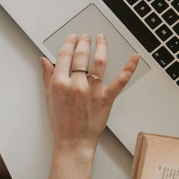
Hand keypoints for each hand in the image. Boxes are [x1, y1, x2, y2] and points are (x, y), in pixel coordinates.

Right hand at [41, 33, 138, 160]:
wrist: (73, 142)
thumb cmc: (61, 123)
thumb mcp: (49, 98)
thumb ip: (47, 76)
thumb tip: (44, 59)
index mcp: (60, 83)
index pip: (65, 55)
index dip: (69, 43)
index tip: (72, 37)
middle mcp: (76, 85)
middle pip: (81, 55)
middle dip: (84, 42)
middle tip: (86, 36)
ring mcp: (93, 91)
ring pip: (99, 62)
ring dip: (101, 46)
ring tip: (101, 38)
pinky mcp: (106, 99)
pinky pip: (120, 81)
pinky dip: (129, 68)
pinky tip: (134, 57)